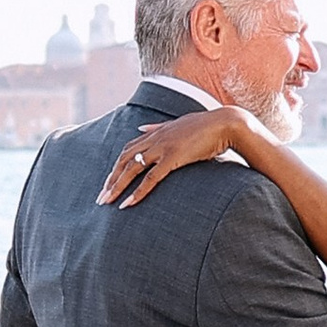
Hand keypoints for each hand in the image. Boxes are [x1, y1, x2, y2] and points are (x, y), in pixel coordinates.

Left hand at [100, 110, 248, 206]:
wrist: (225, 124)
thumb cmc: (205, 126)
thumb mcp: (177, 124)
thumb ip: (157, 127)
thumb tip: (140, 128)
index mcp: (155, 132)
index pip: (127, 151)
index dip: (116, 168)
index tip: (108, 183)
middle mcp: (154, 139)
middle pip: (124, 160)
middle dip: (110, 180)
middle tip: (102, 199)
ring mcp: (163, 147)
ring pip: (132, 169)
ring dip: (117, 186)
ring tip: (108, 202)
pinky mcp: (173, 158)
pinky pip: (151, 178)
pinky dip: (138, 191)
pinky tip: (129, 203)